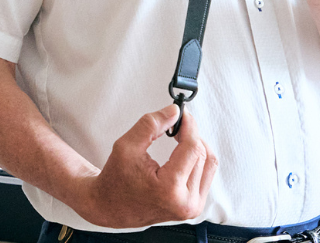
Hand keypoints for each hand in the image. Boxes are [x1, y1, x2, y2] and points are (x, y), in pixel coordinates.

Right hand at [69, 103, 217, 227]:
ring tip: (179, 137)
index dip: (189, 126)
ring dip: (196, 145)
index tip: (182, 113)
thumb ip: (152, 124)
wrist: (111, 207)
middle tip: (176, 123)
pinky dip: (196, 158)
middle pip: (202, 154)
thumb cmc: (116, 181)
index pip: (192, 148)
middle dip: (191, 134)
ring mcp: (192, 207)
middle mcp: (185, 203)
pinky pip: (206, 174)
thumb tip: (175, 112)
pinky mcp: (194, 206)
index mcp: (169, 190)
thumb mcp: (127, 146)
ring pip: (208, 163)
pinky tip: (182, 152)